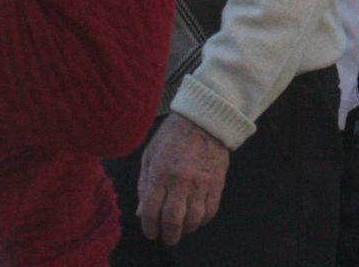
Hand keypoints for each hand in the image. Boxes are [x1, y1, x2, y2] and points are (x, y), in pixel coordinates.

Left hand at [136, 113, 230, 244]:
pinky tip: (198, 219)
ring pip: (193, 218)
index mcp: (160, 173)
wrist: (205, 119)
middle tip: (167, 239)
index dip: (149, 227)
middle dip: (168, 235)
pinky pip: (211, 209)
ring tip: (182, 229)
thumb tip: (141, 213)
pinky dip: (204, 219)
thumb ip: (144, 184)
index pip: (151, 211)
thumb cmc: (172, 136)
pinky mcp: (217, 182)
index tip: (150, 232)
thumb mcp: (149, 155)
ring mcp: (201, 182)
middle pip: (172, 220)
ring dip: (186, 229)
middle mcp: (180, 181)